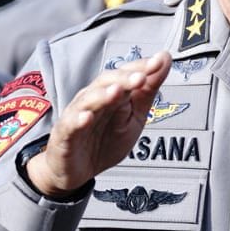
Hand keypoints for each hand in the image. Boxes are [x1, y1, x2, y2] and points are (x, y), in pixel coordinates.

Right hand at [26, 52, 169, 196]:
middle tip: (141, 77)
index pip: (126, 74)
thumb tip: (164, 60)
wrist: (78, 170)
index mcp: (111, 94)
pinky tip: (87, 117)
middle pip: (106, 82)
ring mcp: (77, 115)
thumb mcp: (134, 118)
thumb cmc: (104, 141)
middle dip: (125, 78)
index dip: (141, 67)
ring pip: (88, 100)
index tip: (159, 62)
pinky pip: (71, 125)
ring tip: (117, 91)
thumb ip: (148, 91)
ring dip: (103, 95)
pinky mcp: (65, 134)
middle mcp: (93, 99)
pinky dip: (78, 120)